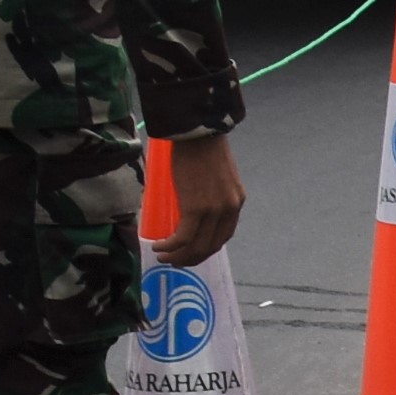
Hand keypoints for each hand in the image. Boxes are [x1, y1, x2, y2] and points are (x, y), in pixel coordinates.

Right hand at [159, 132, 246, 267]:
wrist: (197, 133)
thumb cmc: (202, 148)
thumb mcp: (217, 176)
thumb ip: (213, 193)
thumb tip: (194, 204)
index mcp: (236, 202)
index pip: (224, 236)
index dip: (206, 248)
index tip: (191, 252)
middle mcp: (229, 210)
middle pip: (211, 246)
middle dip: (191, 258)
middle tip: (174, 261)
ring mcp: (214, 211)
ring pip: (196, 246)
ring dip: (178, 256)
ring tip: (163, 257)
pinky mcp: (196, 208)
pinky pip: (183, 237)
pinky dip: (170, 246)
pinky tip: (159, 247)